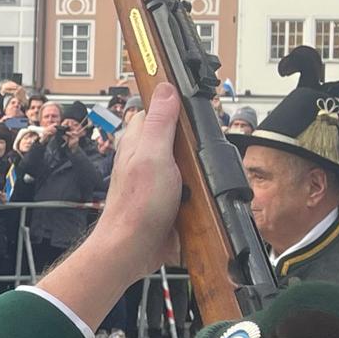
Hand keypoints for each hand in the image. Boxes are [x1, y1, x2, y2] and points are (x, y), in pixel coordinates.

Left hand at [42, 83, 181, 319]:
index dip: (176, 104)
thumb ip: (159, 123)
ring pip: (187, 161)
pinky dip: (199, 189)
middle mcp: (145, 156)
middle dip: (194, 140)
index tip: (195, 101)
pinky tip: (203, 193)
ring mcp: (158, 178)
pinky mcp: (169, 198)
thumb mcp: (153, 156)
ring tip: (204, 174)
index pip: (158, 109)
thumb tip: (165, 89)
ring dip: (199, 168)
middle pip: (178, 135)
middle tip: (204, 146)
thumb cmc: (136, 206)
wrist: (134, 248)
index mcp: (138, 140)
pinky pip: (191, 186)